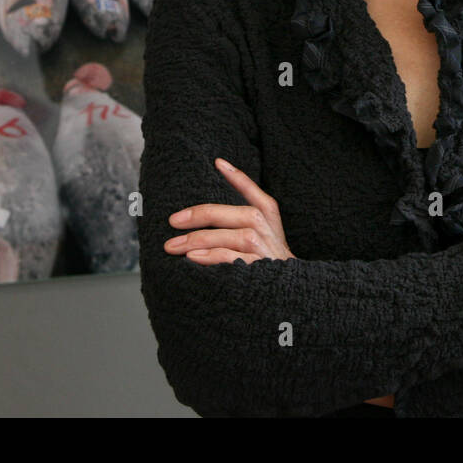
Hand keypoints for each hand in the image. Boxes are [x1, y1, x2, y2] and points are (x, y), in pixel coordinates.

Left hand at [164, 157, 295, 263]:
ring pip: (235, 236)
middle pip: (238, 214)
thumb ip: (238, 222)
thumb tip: (200, 213)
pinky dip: (212, 257)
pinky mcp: (261, 270)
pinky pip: (233, 258)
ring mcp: (266, 250)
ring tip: (173, 246)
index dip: (238, 177)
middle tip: (173, 221)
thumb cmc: (268, 265)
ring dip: (200, 239)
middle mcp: (269, 231)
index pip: (256, 193)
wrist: (288, 299)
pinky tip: (193, 258)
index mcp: (269, 218)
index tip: (217, 163)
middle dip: (202, 215)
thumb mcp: (262, 238)